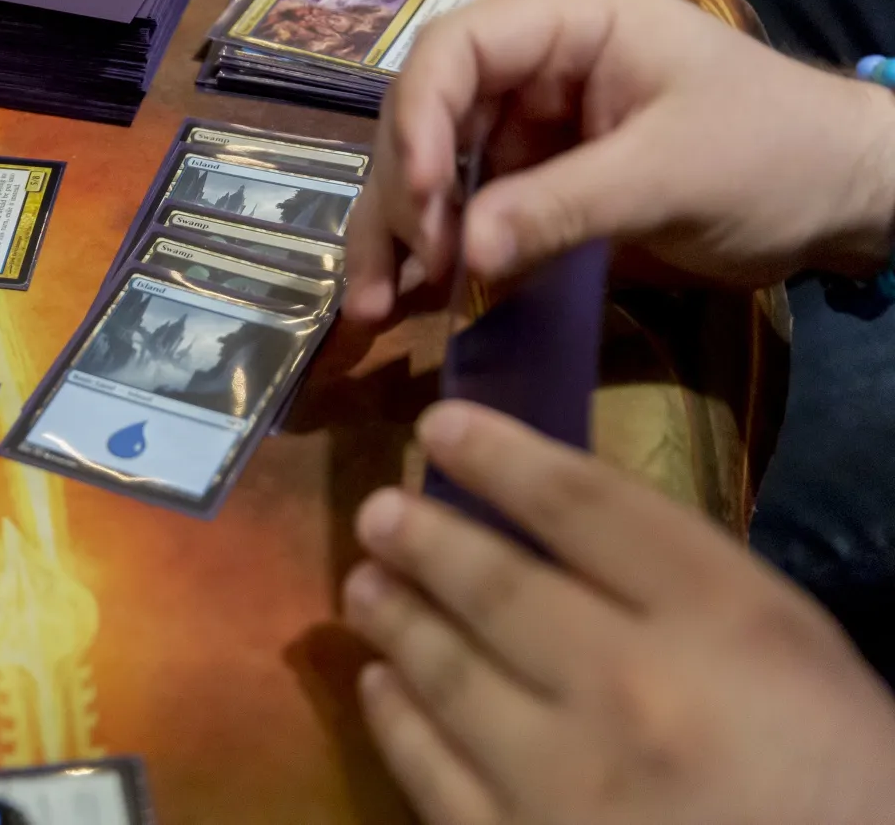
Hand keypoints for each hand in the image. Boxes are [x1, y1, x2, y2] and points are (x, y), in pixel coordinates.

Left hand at [342, 400, 894, 824]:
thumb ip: (691, 590)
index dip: (500, 454)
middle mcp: (632, 689)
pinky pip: (431, 776)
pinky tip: (380, 689)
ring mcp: (567, 783)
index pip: (582, 504)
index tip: (441, 426)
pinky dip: (396, 721)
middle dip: (422, 539)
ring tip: (365, 585)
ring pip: (447, 675)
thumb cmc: (848, 787)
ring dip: (395, 620)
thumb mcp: (796, 655)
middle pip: (496, 585)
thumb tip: (564, 530)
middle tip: (378, 513)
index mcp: (724, 623)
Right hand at [343, 0, 894, 324]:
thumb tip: (461, 256)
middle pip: (426, 116)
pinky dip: (434, 259)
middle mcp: (532, 69)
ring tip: (371, 307)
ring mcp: (528, 128)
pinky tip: (405, 303)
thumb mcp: (672, 175)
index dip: (419, 120)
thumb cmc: (777, 154)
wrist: (847, 203)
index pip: (455, 52)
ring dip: (398, 237)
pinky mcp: (535, 185)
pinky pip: (467, 216)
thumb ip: (562, 207)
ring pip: (430, 173)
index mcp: (568, 24)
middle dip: (401, 195)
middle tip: (404, 274)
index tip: (419, 198)